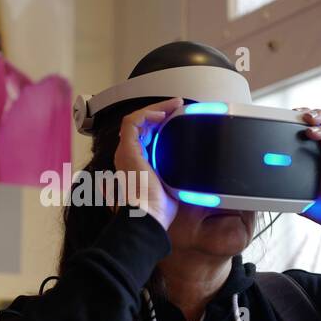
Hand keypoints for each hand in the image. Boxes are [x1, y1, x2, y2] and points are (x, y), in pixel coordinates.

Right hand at [115, 98, 182, 230]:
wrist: (147, 216)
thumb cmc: (158, 207)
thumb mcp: (171, 183)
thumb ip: (176, 171)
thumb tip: (194, 166)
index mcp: (138, 162)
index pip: (145, 135)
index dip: (160, 123)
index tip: (177, 117)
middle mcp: (129, 154)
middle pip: (141, 124)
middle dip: (160, 112)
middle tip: (177, 106)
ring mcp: (126, 151)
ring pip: (136, 119)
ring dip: (156, 108)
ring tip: (173, 105)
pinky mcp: (127, 149)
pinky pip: (132, 122)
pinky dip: (147, 113)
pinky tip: (162, 113)